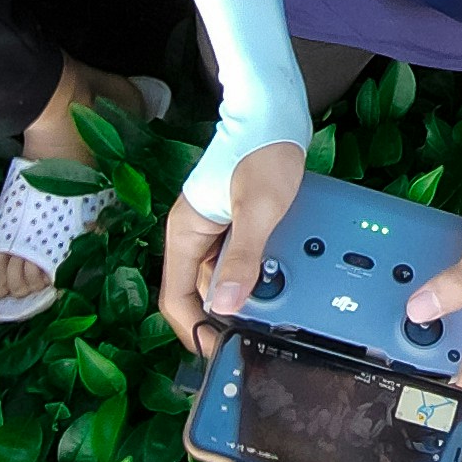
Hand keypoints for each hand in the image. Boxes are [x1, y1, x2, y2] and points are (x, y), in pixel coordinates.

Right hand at [161, 140, 304, 353]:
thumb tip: (225, 305)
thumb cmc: (263, 150)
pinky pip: (243, 257)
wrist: (276, 110)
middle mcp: (196, 234)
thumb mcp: (259, 208)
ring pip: (227, 275)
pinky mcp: (237, 221)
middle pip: (204, 290)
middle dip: (230, 310)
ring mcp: (217, 228)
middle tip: (265, 331)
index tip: (219, 351)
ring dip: (251, 288)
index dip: (194, 330)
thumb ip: (243, 256)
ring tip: (282, 304)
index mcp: (186, 233)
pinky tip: (286, 273)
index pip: (175, 298)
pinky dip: (261, 268)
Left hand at [405, 135, 461, 387]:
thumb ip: (454, 284)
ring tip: (398, 313)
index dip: (432, 391)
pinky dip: (438, 310)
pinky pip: (458, 318)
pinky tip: (422, 292)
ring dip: (428, 329)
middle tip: (386, 340)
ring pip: (454, 339)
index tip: (398, 385)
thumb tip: (419, 312)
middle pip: (454, 361)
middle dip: (421, 353)